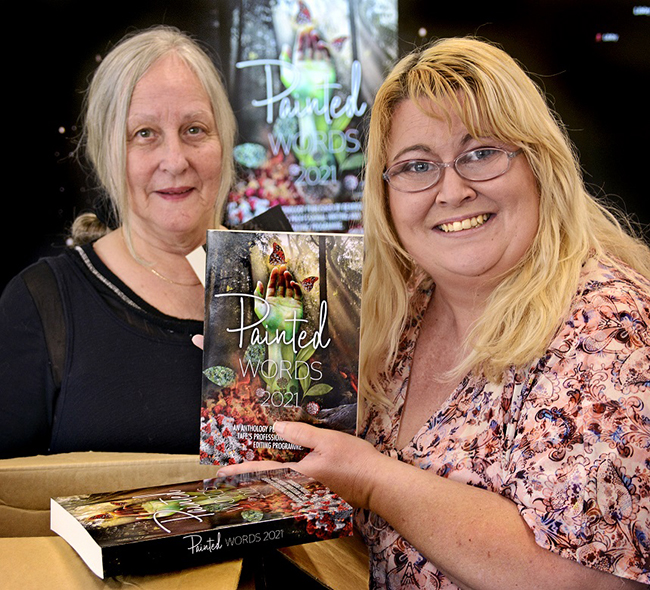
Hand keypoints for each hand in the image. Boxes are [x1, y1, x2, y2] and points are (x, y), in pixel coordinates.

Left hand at [218, 421, 388, 508]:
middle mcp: (300, 487)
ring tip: (247, 471)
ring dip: (262, 478)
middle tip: (229, 474)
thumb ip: (301, 434)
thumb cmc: (355, 461)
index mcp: (299, 475)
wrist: (378, 483)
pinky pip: (293, 484)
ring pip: (279, 485)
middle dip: (248, 477)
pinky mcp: (319, 490)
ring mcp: (310, 491)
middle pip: (268, 483)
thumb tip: (277, 427)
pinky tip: (279, 471)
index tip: (222, 472)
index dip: (241, 470)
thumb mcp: (327, 441)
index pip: (263, 471)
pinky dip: (280, 478)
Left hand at [254, 264, 303, 340]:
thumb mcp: (258, 307)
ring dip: (288, 279)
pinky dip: (296, 287)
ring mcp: (289, 302)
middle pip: (281, 284)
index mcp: (271, 300)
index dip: (274, 277)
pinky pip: (297, 293)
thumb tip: (259, 282)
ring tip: (286, 272)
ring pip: (289, 287)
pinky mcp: (297, 305)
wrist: (279, 332)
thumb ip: (258, 294)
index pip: (273, 285)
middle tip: (283, 266)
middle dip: (282, 275)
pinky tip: (292, 282)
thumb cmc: (268, 321)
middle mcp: (280, 300)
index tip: (275, 269)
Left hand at [280, 26, 335, 101]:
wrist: (311, 101)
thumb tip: (285, 46)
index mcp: (299, 66)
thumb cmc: (297, 90)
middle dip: (309, 37)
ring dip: (316, 40)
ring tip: (314, 33)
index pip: (300, 49)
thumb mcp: (286, 74)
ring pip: (318, 49)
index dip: (301, 39)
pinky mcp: (328, 68)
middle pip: (309, 47)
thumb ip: (284, 60)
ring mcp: (319, 66)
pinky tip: (320, 44)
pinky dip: (325, 48)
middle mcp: (309, 65)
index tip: (301, 30)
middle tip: (308, 28)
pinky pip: (328, 55)